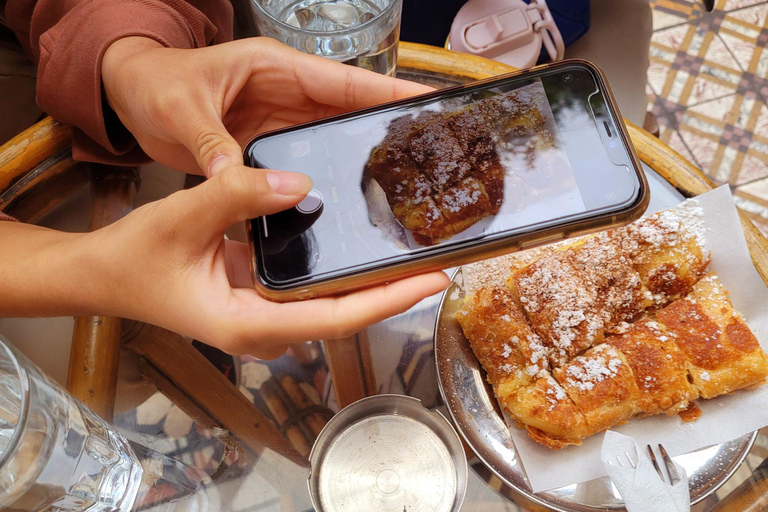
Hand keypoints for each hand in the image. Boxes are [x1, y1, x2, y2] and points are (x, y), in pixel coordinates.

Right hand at [87, 166, 448, 356]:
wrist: (103, 275)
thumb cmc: (133, 259)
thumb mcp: (181, 219)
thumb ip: (236, 196)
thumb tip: (297, 184)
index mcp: (249, 323)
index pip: (336, 318)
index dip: (388, 300)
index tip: (432, 280)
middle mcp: (264, 327)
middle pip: (345, 314)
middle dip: (392, 292)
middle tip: (439, 261)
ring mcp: (263, 314)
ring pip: (331, 304)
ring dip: (371, 282)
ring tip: (413, 253)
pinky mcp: (260, 297)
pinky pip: (311, 287)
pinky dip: (340, 270)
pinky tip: (361, 246)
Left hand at [102, 37, 432, 175]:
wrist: (131, 100)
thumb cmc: (155, 85)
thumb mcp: (181, 110)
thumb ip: (212, 145)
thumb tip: (238, 182)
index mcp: (276, 69)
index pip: (345, 80)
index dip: (389, 91)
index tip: (429, 103)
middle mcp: (287, 93)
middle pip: (351, 112)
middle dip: (387, 130)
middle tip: (429, 154)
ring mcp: (282, 120)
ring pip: (334, 137)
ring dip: (362, 155)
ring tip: (402, 181)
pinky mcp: (270, 144)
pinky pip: (309, 157)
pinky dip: (330, 172)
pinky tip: (350, 195)